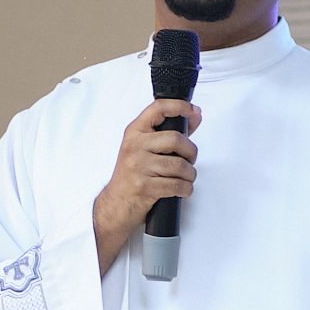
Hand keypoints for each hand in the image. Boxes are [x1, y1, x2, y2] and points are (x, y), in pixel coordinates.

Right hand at [93, 99, 201, 275]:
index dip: (179, 106)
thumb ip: (170, 132)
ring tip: (185, 177)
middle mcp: (134, 147)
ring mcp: (138, 167)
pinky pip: (177, 185)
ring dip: (190, 174)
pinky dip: (185, 189)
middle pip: (176, 139)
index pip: (158, 108)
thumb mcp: (144, 148)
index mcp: (135, 132)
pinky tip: (181, 189)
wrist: (115, 203)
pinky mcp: (144, 187)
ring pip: (180, 165)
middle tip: (189, 159)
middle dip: (191, 152)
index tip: (193, 111)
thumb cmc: (132, 175)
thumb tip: (194, 116)